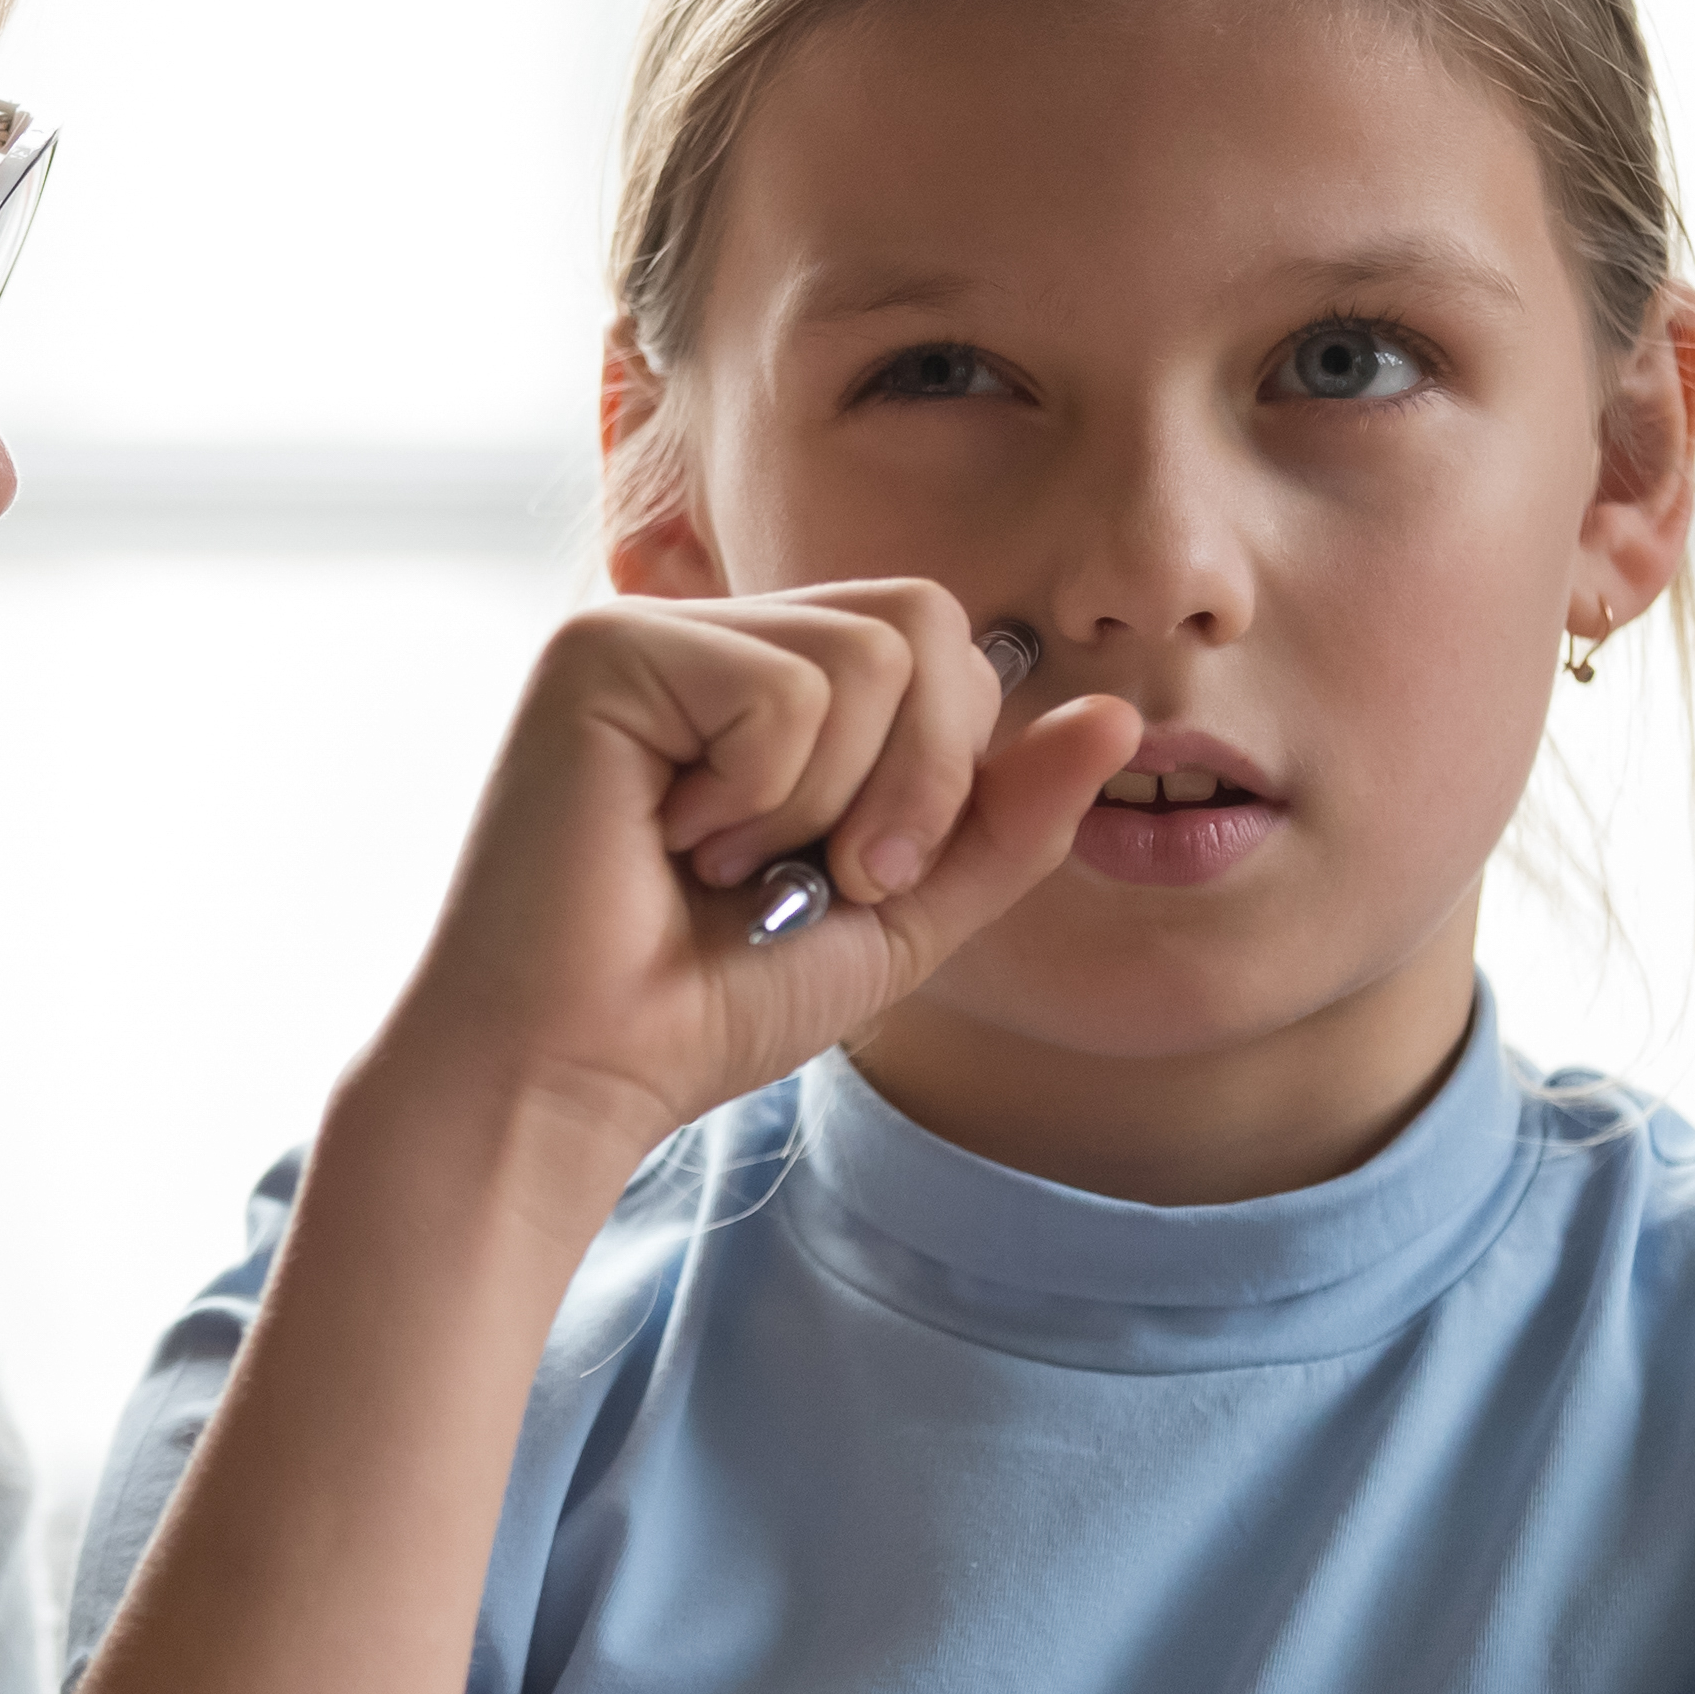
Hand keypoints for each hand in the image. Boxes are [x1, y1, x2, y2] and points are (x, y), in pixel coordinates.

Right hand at [369, 587, 1143, 1186]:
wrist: (572, 1073)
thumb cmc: (705, 1005)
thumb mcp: (900, 915)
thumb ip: (1004, 818)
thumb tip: (1122, 713)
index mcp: (776, 680)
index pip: (943, 643)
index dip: (950, 769)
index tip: (862, 883)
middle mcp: (712, 634)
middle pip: (924, 620)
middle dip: (920, 779)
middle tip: (827, 879)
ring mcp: (650, 629)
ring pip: (868, 651)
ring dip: (830, 801)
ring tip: (728, 866)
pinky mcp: (600, 650)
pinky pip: (783, 688)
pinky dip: (762, 796)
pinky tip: (669, 843)